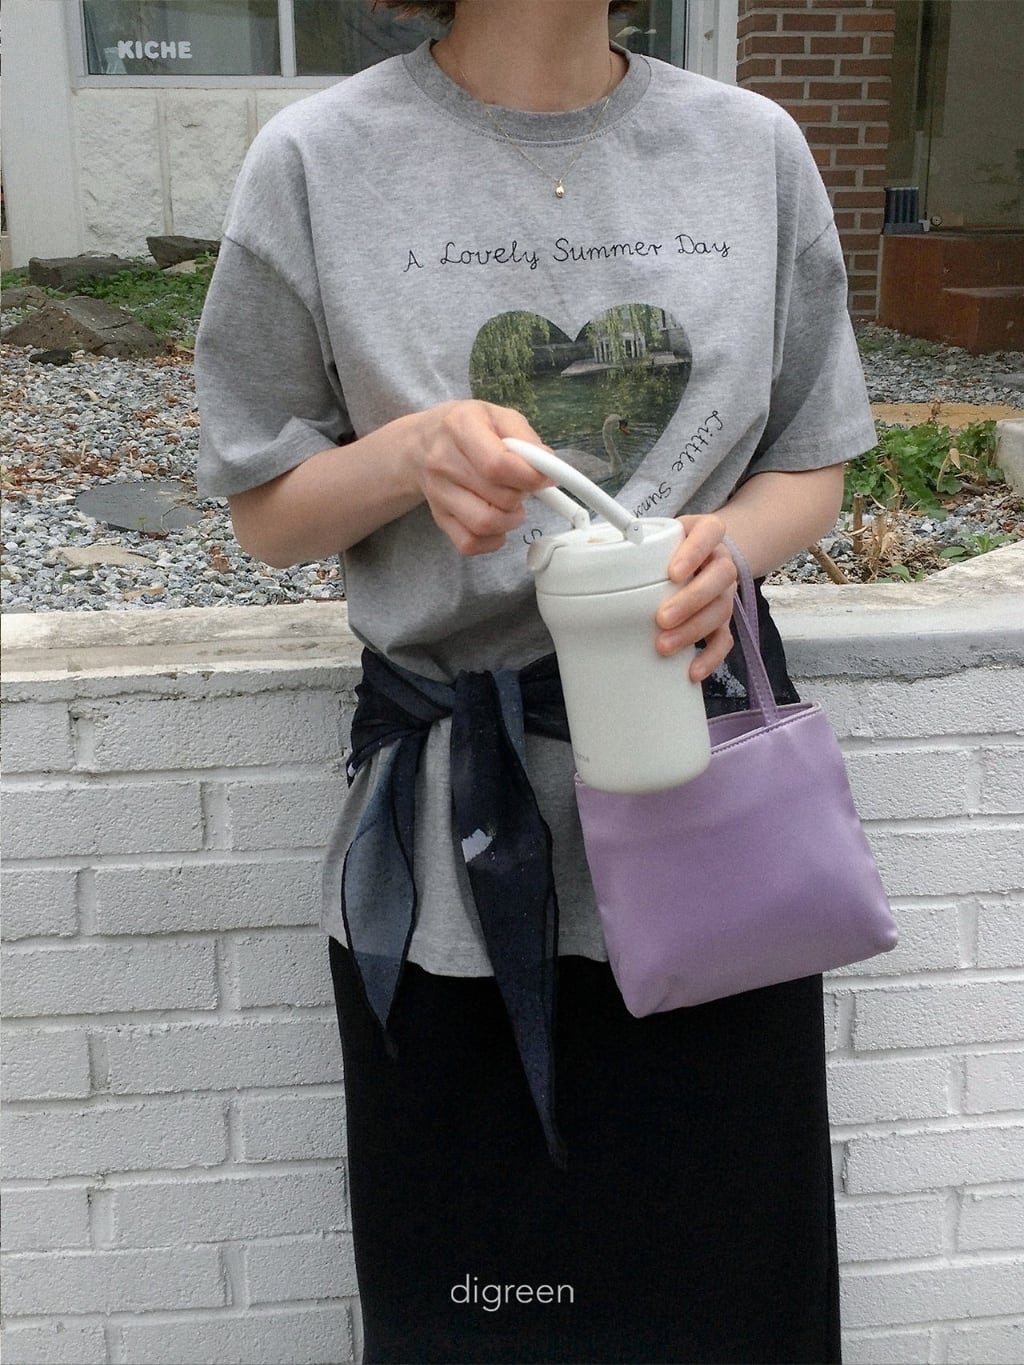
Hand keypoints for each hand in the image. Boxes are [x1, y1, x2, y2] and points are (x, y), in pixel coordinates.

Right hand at [413, 400, 551, 554]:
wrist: (421, 444)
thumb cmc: (467, 428)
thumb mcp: (498, 416)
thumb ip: (526, 438)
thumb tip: (548, 467)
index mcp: (460, 428)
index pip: (498, 465)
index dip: (530, 477)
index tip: (544, 477)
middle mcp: (443, 461)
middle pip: (497, 497)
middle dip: (522, 495)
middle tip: (523, 486)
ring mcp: (438, 493)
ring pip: (484, 524)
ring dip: (511, 520)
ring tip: (513, 505)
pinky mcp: (439, 518)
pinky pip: (469, 543)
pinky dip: (492, 540)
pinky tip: (499, 523)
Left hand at [654, 515, 737, 682]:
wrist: (705, 553)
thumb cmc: (674, 547)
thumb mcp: (660, 535)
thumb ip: (638, 543)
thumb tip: (593, 556)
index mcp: (707, 533)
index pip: (709, 533)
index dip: (694, 553)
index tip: (673, 573)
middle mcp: (721, 562)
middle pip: (719, 577)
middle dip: (690, 600)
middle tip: (662, 617)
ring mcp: (725, 592)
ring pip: (721, 610)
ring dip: (693, 630)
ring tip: (665, 645)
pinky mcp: (724, 619)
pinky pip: (724, 640)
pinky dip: (710, 657)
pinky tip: (692, 670)